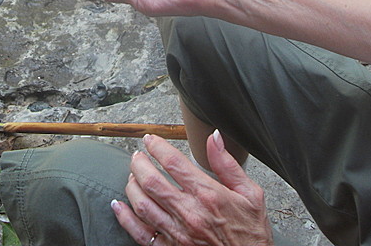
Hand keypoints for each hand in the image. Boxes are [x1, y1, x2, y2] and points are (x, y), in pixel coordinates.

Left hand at [111, 132, 273, 245]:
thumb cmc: (251, 232)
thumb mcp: (251, 194)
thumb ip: (228, 164)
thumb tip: (214, 137)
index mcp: (208, 195)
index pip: (173, 163)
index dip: (157, 146)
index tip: (150, 139)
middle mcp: (189, 213)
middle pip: (151, 181)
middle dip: (139, 163)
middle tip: (137, 155)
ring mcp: (177, 233)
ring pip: (142, 204)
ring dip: (131, 185)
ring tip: (132, 175)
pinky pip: (139, 233)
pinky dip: (125, 217)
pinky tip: (119, 205)